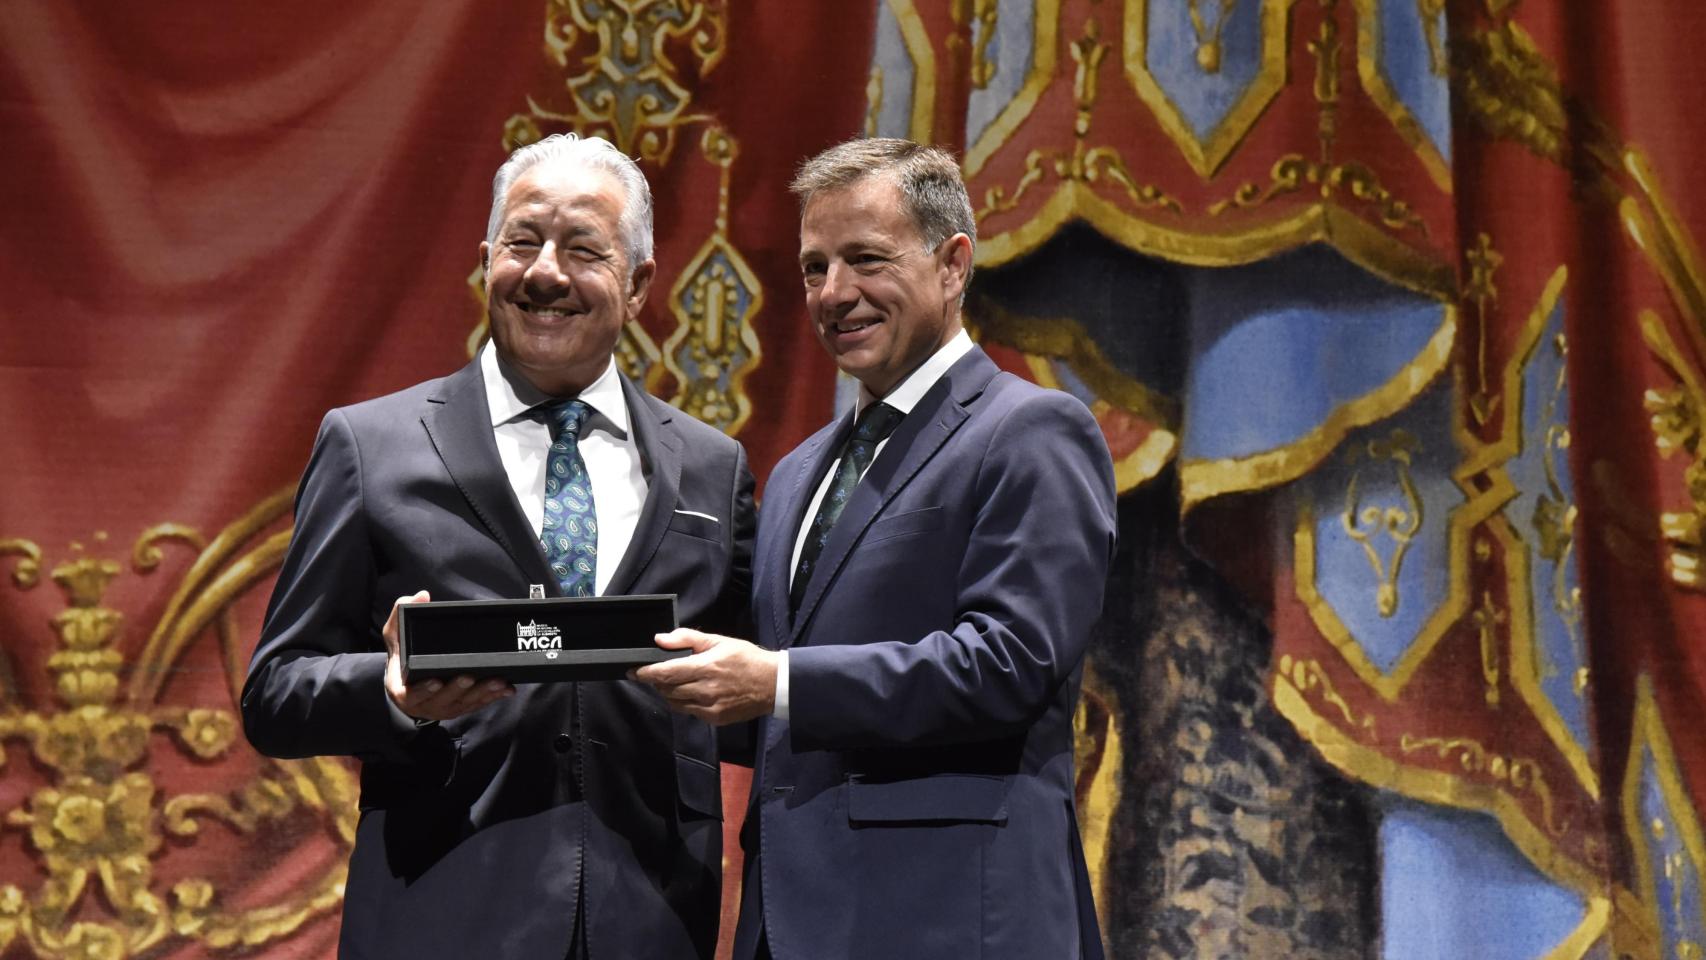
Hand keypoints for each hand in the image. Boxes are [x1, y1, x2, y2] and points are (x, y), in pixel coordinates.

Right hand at [382, 590, 512, 720]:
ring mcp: (443, 708)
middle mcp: (424, 704)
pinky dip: (492, 697)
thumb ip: (401, 613)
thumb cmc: (402, 657)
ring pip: (464, 703)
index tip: (436, 681)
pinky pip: (477, 704)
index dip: (424, 689)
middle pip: (443, 699)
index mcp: (404, 690)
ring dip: (482, 693)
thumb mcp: (395, 635)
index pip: (413, 692)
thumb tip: (422, 595)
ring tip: (497, 681)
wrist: (407, 683)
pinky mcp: (459, 708)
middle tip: (470, 676)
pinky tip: (506, 689)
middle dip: (458, 689)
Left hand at [633, 628, 778, 725]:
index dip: (647, 673)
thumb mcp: (719, 641)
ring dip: (668, 692)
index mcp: (706, 667)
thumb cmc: (746, 659)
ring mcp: (710, 707)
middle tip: (653, 674)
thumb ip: (688, 638)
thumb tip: (661, 639)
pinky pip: (689, 711)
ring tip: (671, 682)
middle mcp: (706, 689)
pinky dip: (683, 702)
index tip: (634, 671)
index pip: (667, 672)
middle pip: (668, 689)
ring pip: (676, 702)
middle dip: (656, 681)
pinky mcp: (715, 718)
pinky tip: (689, 693)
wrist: (772, 684)